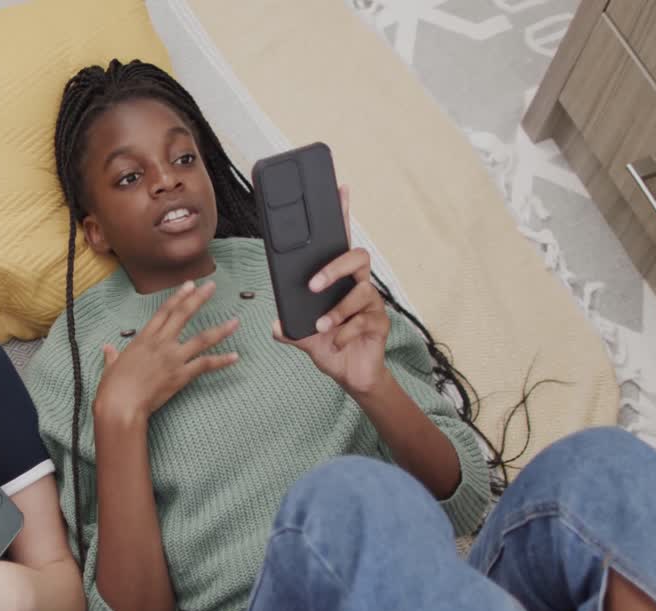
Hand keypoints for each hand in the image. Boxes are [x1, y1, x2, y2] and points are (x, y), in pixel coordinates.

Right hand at [93, 280, 238, 422]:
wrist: (122, 404)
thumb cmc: (113, 387)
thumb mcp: (111, 367)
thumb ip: (112, 356)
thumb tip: (108, 349)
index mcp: (144, 338)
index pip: (164, 311)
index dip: (178, 296)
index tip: (189, 284)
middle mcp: (161, 343)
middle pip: (183, 315)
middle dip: (199, 299)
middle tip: (212, 286)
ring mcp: (173, 358)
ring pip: (201, 339)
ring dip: (220, 329)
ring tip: (236, 322)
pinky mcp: (181, 375)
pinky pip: (205, 364)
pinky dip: (221, 361)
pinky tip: (235, 357)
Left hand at [273, 186, 390, 395]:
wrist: (352, 376)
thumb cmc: (330, 345)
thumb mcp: (303, 335)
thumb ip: (290, 328)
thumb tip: (276, 324)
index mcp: (339, 279)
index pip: (341, 241)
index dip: (343, 214)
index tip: (341, 189)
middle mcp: (358, 284)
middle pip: (357, 257)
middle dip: (334, 267)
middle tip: (314, 284)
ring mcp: (372, 303)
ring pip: (360, 292)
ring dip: (337, 310)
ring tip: (321, 326)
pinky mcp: (380, 323)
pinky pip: (363, 321)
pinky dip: (344, 333)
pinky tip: (336, 343)